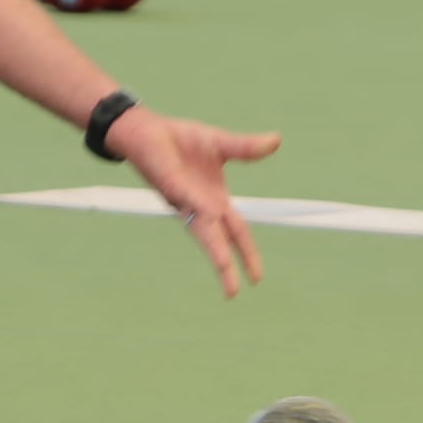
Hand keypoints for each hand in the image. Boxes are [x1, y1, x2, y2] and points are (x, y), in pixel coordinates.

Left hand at [108, 108, 280, 298]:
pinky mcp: (169, 184)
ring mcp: (183, 198)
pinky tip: (209, 214)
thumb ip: (245, 147)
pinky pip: (187, 197)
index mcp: (213, 199)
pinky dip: (199, 206)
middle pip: (219, 240)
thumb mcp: (219, 143)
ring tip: (222, 268)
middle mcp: (199, 205)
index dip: (247, 253)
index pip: (236, 232)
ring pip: (201, 228)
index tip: (257, 278)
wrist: (145, 129)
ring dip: (212, 248)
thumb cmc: (179, 141)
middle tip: (234, 292)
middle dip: (229, 265)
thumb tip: (277, 140)